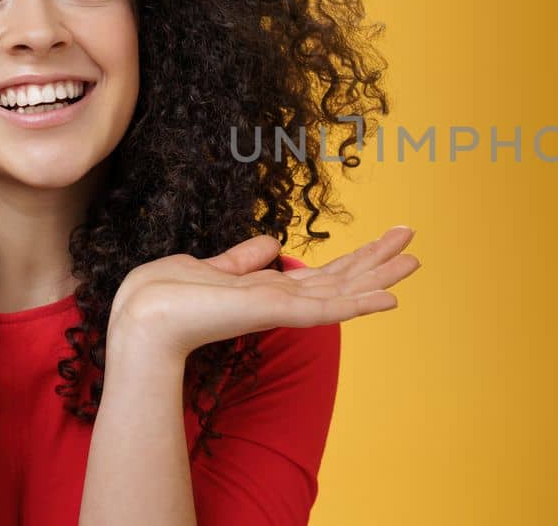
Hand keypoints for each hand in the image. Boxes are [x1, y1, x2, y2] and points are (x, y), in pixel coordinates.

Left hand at [109, 226, 420, 359]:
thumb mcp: (209, 267)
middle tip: (415, 245)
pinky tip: (388, 299)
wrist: (141, 319)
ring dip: (381, 277)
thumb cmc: (163, 296)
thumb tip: (272, 244)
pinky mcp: (276, 313)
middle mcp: (282, 302)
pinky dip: (360, 304)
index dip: (356, 259)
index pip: (324, 275)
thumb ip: (243, 260)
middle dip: (379, 262)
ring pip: (344, 292)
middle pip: (343, 280)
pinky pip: (327, 309)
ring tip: (415, 261)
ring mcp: (282, 309)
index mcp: (268, 291)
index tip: (386, 239)